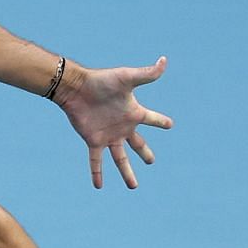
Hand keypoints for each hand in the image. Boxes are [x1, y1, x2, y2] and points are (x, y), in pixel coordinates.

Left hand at [56, 57, 173, 188]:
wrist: (77, 88)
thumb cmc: (102, 81)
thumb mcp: (127, 78)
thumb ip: (147, 74)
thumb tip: (164, 61)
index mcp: (133, 113)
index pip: (152, 119)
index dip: (161, 122)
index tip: (170, 125)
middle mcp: (122, 127)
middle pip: (137, 145)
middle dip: (145, 153)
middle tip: (151, 162)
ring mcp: (108, 136)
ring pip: (120, 159)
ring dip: (127, 173)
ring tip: (133, 186)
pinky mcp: (94, 141)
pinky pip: (96, 161)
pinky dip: (97, 173)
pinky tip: (98, 186)